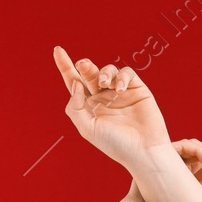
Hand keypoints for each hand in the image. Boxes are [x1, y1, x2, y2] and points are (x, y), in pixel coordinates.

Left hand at [54, 46, 172, 165]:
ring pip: (108, 70)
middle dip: (84, 66)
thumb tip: (75, 83)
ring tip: (105, 83)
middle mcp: (103, 98)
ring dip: (104, 73)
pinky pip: (126, 73)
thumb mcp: (87, 129)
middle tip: (82, 65)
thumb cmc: (116, 145)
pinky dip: (122, 76)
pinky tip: (120, 88)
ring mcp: (120, 93)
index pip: (74, 83)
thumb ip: (75, 106)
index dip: (65, 66)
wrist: (144, 151)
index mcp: (89, 107)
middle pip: (89, 73)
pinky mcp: (137, 89)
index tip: (57, 50)